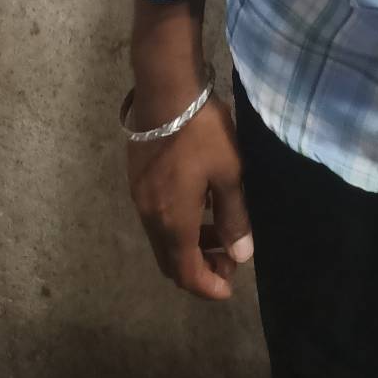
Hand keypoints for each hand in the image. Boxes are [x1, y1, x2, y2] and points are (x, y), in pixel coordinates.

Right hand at [127, 95, 252, 301]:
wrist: (164, 89)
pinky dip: (178, 224)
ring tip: (218, 232)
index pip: (186, 272)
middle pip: (170, 260)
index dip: (207, 286)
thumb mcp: (229, 173)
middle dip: (199, 268)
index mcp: (173, 221)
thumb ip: (234, 217)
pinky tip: (199, 205)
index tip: (229, 288)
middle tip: (228, 259)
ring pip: (162, 239)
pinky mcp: (137, 179)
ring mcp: (139, 198)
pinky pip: (157, 218)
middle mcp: (150, 217)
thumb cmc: (201, 132)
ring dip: (188, 245)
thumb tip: (241, 255)